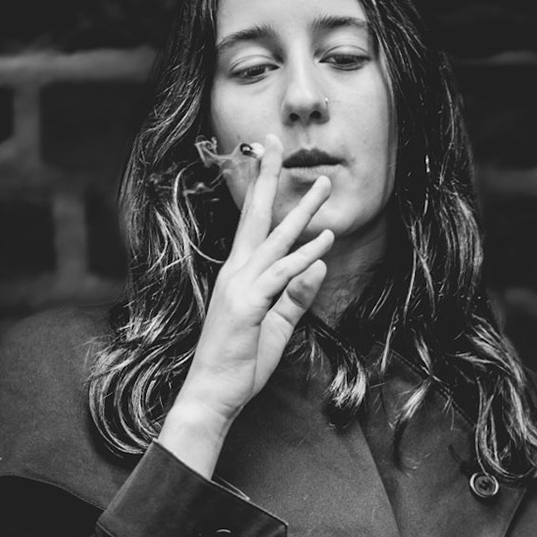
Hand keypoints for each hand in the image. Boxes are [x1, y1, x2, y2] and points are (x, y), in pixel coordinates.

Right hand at [158, 134, 335, 473]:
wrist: (213, 393)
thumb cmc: (241, 361)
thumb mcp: (277, 325)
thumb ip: (297, 295)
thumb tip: (318, 262)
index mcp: (239, 275)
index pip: (251, 225)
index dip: (260, 192)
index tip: (269, 161)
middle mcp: (236, 273)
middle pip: (254, 216)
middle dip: (267, 178)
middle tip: (276, 143)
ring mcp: (240, 287)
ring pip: (274, 239)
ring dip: (301, 211)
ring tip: (322, 184)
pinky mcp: (248, 306)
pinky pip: (281, 276)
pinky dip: (304, 257)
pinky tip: (323, 241)